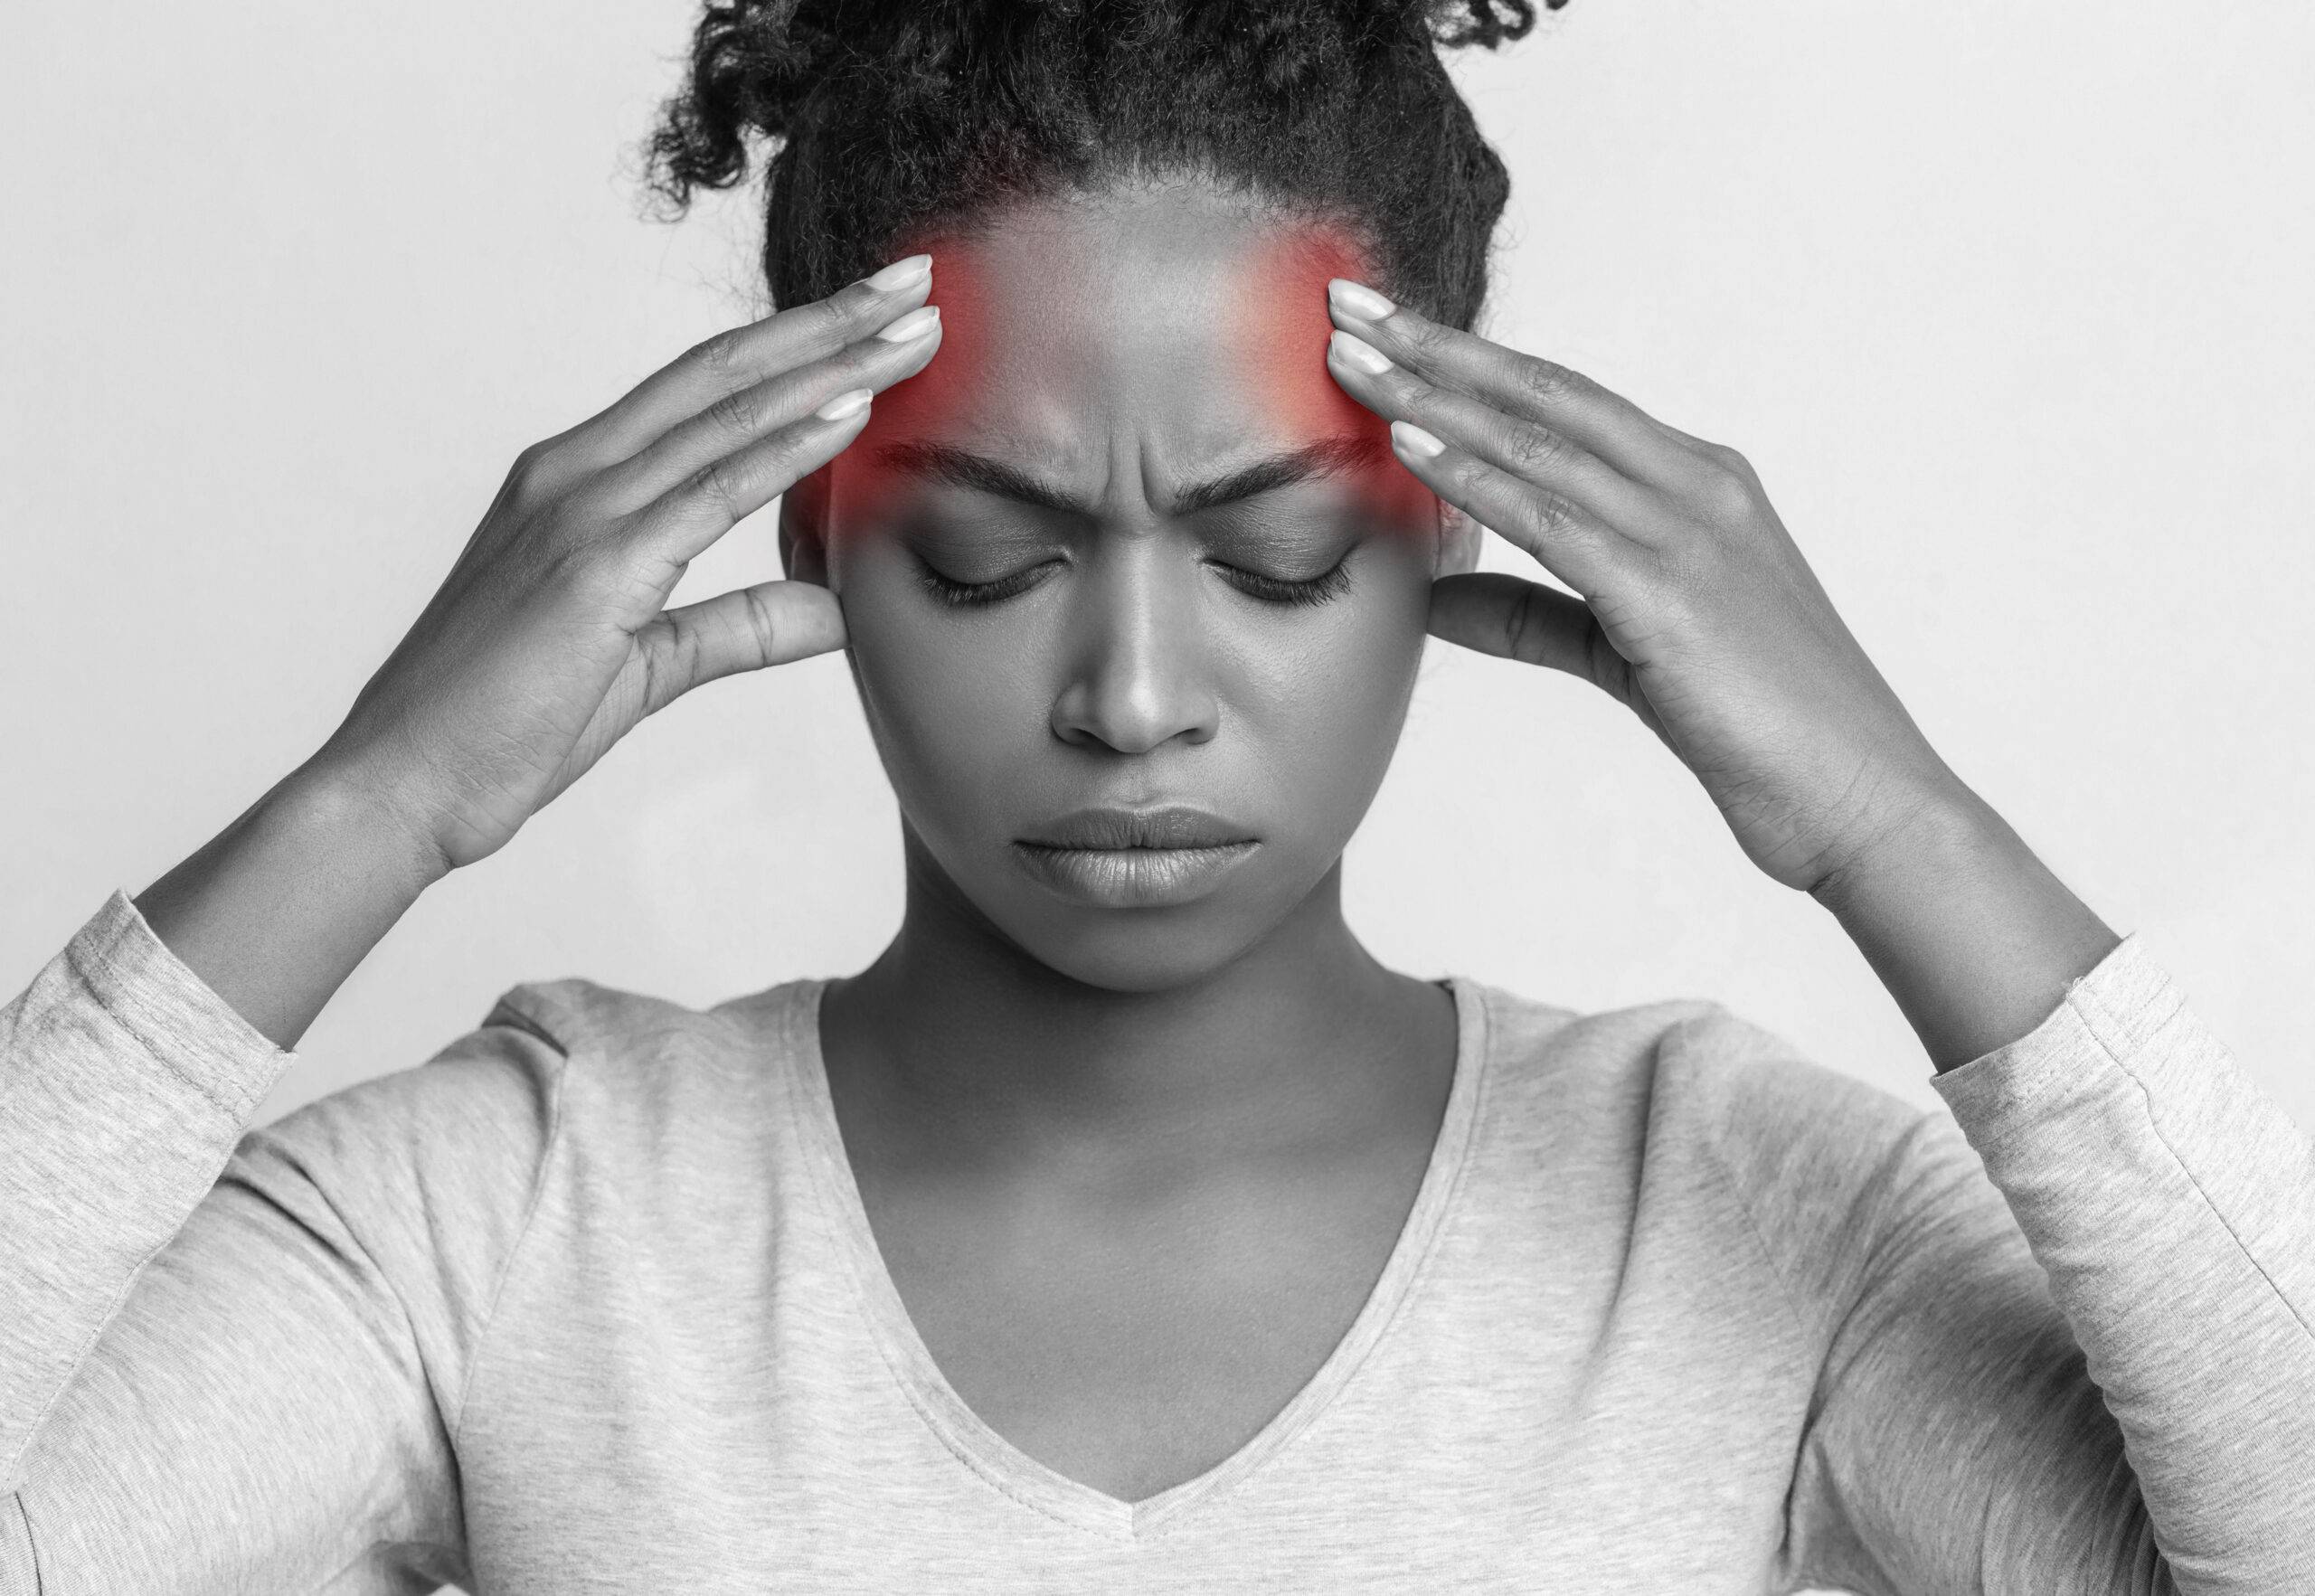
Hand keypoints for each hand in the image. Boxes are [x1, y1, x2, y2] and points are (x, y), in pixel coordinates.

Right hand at [308, 257, 944, 874]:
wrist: (400, 785)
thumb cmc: (501, 728)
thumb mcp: (648, 663)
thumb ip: (739, 626)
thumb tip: (833, 611)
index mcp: (577, 484)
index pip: (705, 391)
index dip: (795, 345)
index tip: (875, 318)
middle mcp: (572, 474)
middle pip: (724, 373)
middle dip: (827, 322)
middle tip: (917, 282)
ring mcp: (579, 511)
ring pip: (726, 413)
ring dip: (830, 365)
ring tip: (916, 329)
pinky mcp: (594, 568)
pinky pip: (710, 491)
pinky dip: (785, 445)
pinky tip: (851, 412)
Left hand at [1323, 279, 1962, 895]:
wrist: (1867, 800)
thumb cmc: (1765, 733)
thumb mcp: (1629, 656)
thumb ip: (1537, 616)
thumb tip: (1435, 598)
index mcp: (1700, 486)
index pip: (1565, 401)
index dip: (1472, 361)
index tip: (1390, 333)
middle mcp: (1699, 487)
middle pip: (1545, 392)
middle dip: (1440, 346)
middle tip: (1349, 305)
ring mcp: (1690, 533)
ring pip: (1540, 442)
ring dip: (1436, 398)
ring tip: (1351, 363)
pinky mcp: (1671, 596)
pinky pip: (1553, 519)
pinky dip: (1476, 477)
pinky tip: (1410, 447)